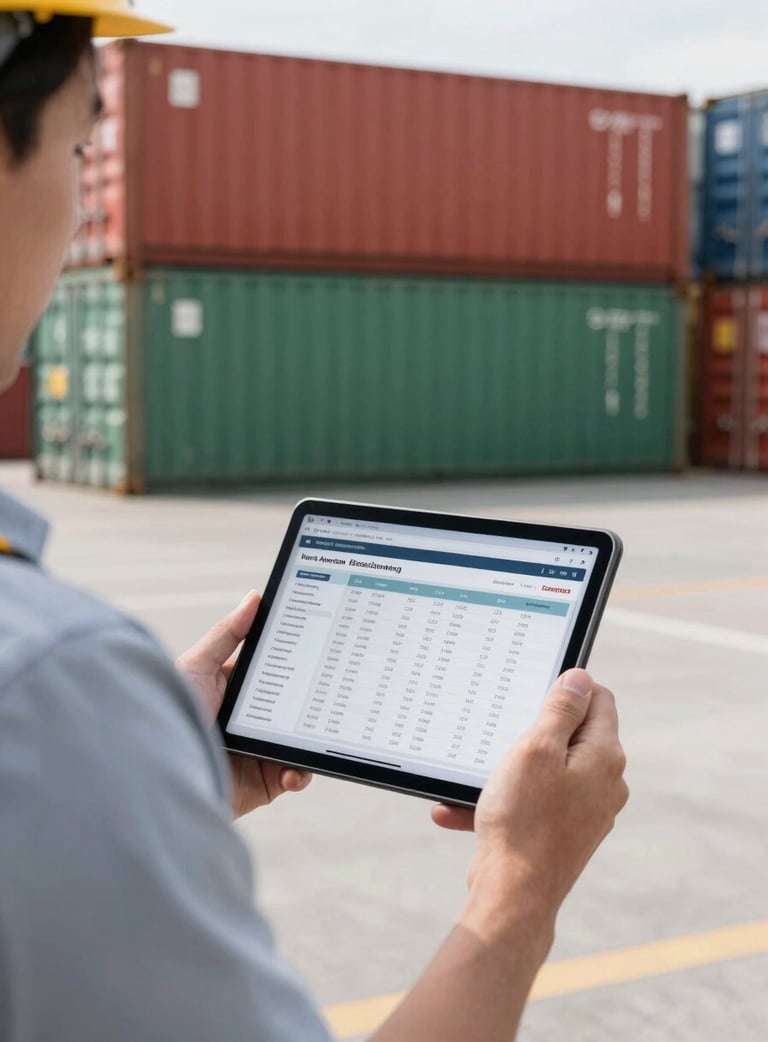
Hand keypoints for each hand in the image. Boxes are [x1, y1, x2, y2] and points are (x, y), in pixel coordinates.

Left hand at [177, 591, 311, 817]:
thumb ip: (226, 634)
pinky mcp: (265, 780)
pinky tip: (292, 769)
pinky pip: (296, 773)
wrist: (156, 777)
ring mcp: (260, 748)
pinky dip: (302, 771)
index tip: (319, 642)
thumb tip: (254, 597)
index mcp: (234, 688)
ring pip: (300, 737)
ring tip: (317, 731)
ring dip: (313, 734)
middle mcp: (250, 718)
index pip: (273, 668)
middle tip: (332, 684)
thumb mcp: (197, 667)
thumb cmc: (166, 717)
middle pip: (292, 702)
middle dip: (312, 695)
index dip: (295, 657)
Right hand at [435, 669, 627, 904]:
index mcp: (605, 757)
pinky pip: (532, 802)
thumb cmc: (522, 821)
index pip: (598, 699)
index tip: (531, 696)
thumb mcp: (536, 750)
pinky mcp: (564, 833)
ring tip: (474, 779)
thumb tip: (581, 677)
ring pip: (545, 770)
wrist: (512, 897)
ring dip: (507, 769)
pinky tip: (458, 809)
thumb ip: (561, 710)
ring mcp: (586, 811)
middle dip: (530, 732)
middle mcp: (604, 784)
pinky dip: (502, 800)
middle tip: (500, 733)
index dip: (565, 689)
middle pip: (571, 734)